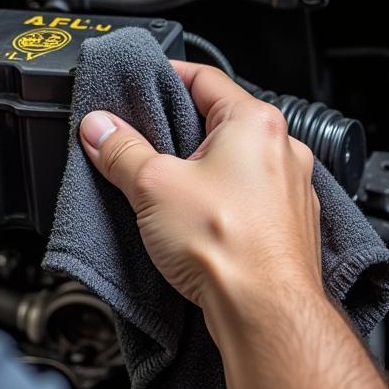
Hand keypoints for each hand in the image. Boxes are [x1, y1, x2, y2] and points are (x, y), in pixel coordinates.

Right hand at [77, 61, 321, 310]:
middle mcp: (283, 150)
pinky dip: (217, 200)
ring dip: (196, 168)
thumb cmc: (229, 246)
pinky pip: (245, 197)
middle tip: (137, 137)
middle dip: (174, 129)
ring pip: (232, 162)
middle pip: (217, 121)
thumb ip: (120, 150)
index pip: (204, 78)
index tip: (139, 83)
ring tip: (159, 185)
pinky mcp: (286, 227)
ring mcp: (290, 190)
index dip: (165, 76)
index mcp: (255, 123)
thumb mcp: (151, 185)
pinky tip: (190, 220)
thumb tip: (98, 127)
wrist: (265, 313)